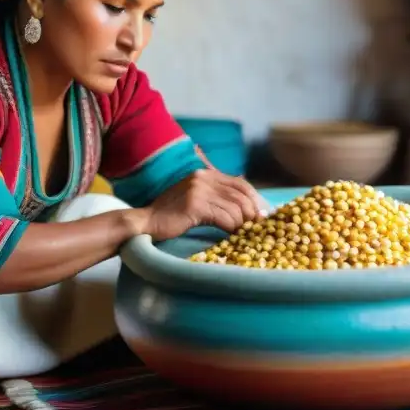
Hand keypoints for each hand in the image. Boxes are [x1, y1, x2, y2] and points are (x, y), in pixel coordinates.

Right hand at [142, 169, 266, 240]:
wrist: (146, 222)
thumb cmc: (172, 215)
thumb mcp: (196, 198)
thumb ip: (216, 197)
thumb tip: (246, 207)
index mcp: (206, 174)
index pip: (240, 183)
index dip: (255, 198)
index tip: (262, 214)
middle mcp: (203, 178)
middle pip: (240, 195)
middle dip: (252, 212)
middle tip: (256, 227)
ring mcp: (199, 190)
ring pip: (234, 208)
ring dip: (241, 223)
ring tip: (242, 233)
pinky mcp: (195, 205)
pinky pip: (224, 218)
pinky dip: (231, 228)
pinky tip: (230, 235)